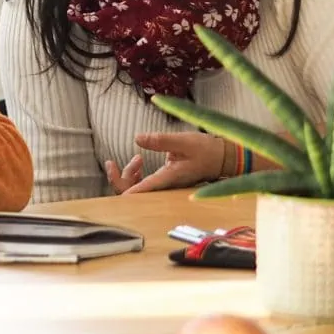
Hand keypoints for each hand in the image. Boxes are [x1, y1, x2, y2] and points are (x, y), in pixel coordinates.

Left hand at [104, 132, 227, 195]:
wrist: (223, 159)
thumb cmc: (206, 150)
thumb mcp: (183, 141)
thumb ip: (160, 141)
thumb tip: (137, 138)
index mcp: (167, 179)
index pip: (141, 190)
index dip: (124, 190)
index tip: (111, 189)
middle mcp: (164, 187)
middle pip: (133, 194)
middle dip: (119, 179)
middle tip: (111, 163)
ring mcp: (164, 186)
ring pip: (138, 190)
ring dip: (128, 175)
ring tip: (134, 159)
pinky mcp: (164, 183)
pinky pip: (144, 185)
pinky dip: (137, 175)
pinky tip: (139, 162)